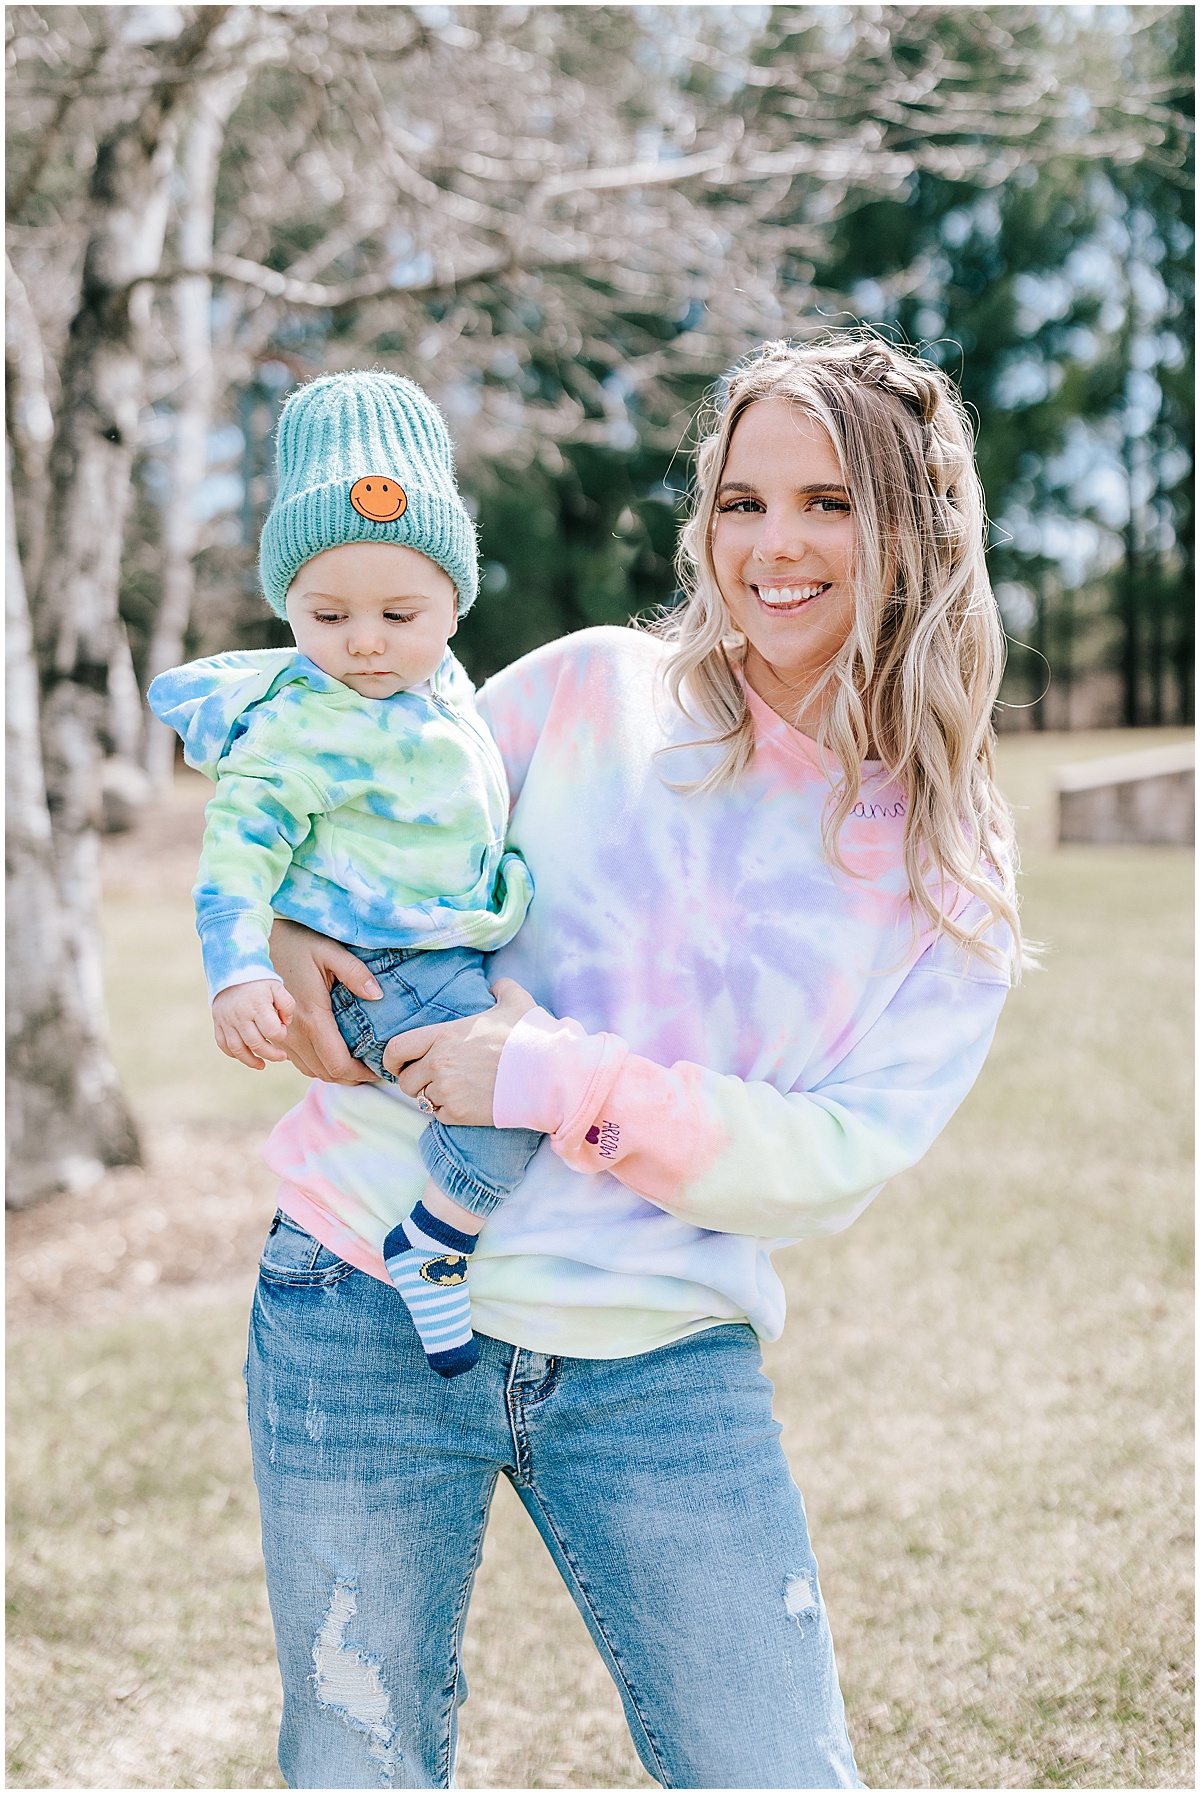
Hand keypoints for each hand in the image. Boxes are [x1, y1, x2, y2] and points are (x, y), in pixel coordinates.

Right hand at [212, 979, 295, 1070]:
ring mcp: (227, 1021)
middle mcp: (240, 1015)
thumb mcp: (278, 987)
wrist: (232, 971)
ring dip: (251, 1061)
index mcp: (258, 1005)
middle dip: (271, 1054)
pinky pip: (223, 1045)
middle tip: (281, 1057)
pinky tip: (246, 1056)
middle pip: (256, 1044)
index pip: (272, 1031)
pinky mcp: (218, 1023)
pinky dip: (234, 1054)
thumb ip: (287, 1005)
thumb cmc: (259, 982)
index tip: (282, 1030)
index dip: (280, 1035)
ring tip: (262, 1065)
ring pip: (238, 1049)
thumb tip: (285, 1024)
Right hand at [267, 917, 380, 1084]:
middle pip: (325, 1073)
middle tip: (372, 1068)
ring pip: (309, 1070)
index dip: (360, 1074)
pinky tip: (332, 1054)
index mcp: (312, 1018)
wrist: (253, 944)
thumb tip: (377, 995)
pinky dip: (316, 1064)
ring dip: (333, 1073)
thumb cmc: (296, 943)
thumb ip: (355, 972)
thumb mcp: (329, 951)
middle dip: (351, 1077)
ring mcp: (280, 1036)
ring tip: (356, 1064)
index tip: (377, 1069)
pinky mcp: (273, 1034)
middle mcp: (292, 1034)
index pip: (338, 1064)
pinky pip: (296, 1061)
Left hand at [381, 978, 536, 1125]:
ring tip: (451, 1091)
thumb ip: (502, 988)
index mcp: (444, 1035)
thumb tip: (497, 984)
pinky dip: (447, 1112)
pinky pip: (439, 1116)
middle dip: (415, 1080)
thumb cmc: (531, 1037)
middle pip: (405, 1081)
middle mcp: (439, 1064)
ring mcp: (448, 1091)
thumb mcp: (516, 1002)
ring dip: (432, 1096)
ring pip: (421, 1100)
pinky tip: (465, 1103)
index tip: (399, 1063)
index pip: (396, 1049)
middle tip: (431, 1079)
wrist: (549, 1074)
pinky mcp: (459, 1114)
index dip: (392, 1059)